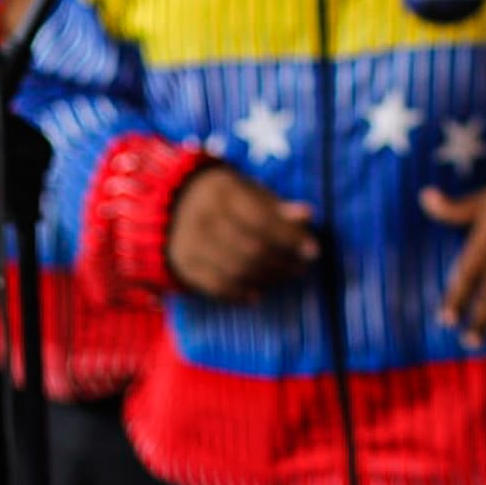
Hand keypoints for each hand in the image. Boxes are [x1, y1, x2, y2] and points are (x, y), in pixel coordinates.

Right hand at [164, 165, 319, 299]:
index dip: (290, 237)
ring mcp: (189, 242)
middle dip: (282, 261)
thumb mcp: (248, 190)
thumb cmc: (225, 197)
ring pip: (235, 270)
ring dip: (266, 278)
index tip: (314, 250)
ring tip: (285, 277)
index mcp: (222, 191)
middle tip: (302, 267)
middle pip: (251, 248)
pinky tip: (258, 293)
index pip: (262, 219)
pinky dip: (239, 293)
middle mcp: (202, 216)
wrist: (172, 204)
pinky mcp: (182, 264)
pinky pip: (215, 286)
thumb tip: (307, 215)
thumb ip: (276, 205)